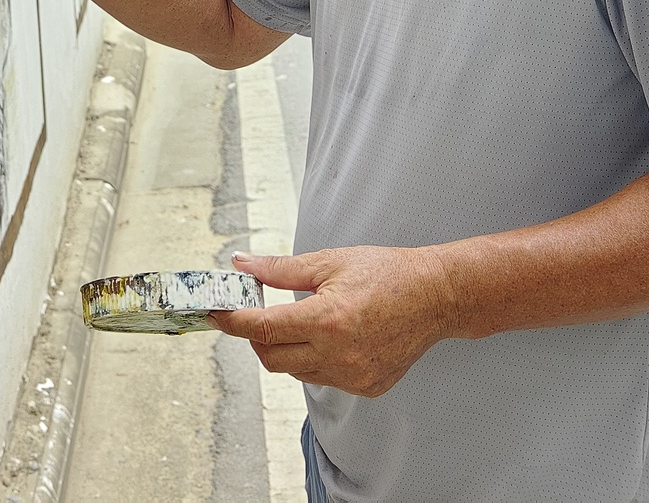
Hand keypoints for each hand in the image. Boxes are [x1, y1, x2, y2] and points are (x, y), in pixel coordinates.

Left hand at [211, 248, 458, 398]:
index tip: (214, 313)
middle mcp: (338, 355)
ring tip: (298, 321)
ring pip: (296, 371)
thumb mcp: (328, 262)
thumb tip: (241, 264)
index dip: (232, 321)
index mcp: (326, 320)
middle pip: (271, 357)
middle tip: (254, 314)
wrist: (434, 297)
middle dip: (254, 337)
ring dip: (285, 349)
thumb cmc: (384, 273)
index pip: (263, 328)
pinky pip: (323, 378)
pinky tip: (328, 338)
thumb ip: (279, 268)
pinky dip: (314, 360)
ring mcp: (353, 376)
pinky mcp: (367, 387)